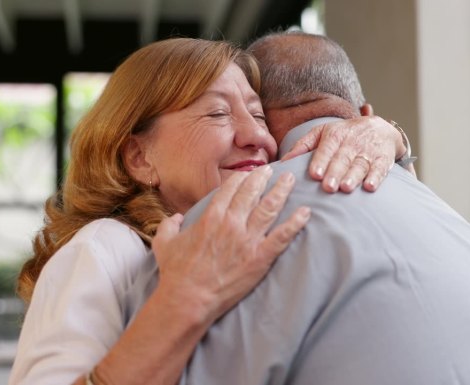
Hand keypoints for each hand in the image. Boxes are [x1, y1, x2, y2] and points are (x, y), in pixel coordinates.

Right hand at [151, 166, 310, 321]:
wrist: (188, 299)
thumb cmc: (175, 273)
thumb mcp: (164, 243)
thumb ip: (169, 225)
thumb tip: (176, 218)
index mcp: (211, 217)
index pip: (230, 188)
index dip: (241, 177)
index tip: (249, 173)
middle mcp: (231, 223)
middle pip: (253, 192)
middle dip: (264, 177)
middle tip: (272, 170)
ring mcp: (248, 240)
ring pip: (270, 208)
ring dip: (282, 191)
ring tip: (291, 180)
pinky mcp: (260, 258)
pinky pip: (283, 236)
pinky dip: (296, 222)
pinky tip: (306, 212)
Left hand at [280, 116, 406, 192]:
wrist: (380, 128)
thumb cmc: (344, 135)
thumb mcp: (322, 133)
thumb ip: (302, 146)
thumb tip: (283, 161)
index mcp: (334, 135)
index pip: (326, 149)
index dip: (321, 161)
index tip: (314, 174)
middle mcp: (351, 142)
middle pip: (342, 159)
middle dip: (335, 172)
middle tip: (328, 187)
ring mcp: (368, 150)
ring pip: (360, 164)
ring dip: (353, 176)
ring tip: (346, 187)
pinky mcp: (383, 158)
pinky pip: (380, 168)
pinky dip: (376, 177)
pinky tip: (369, 187)